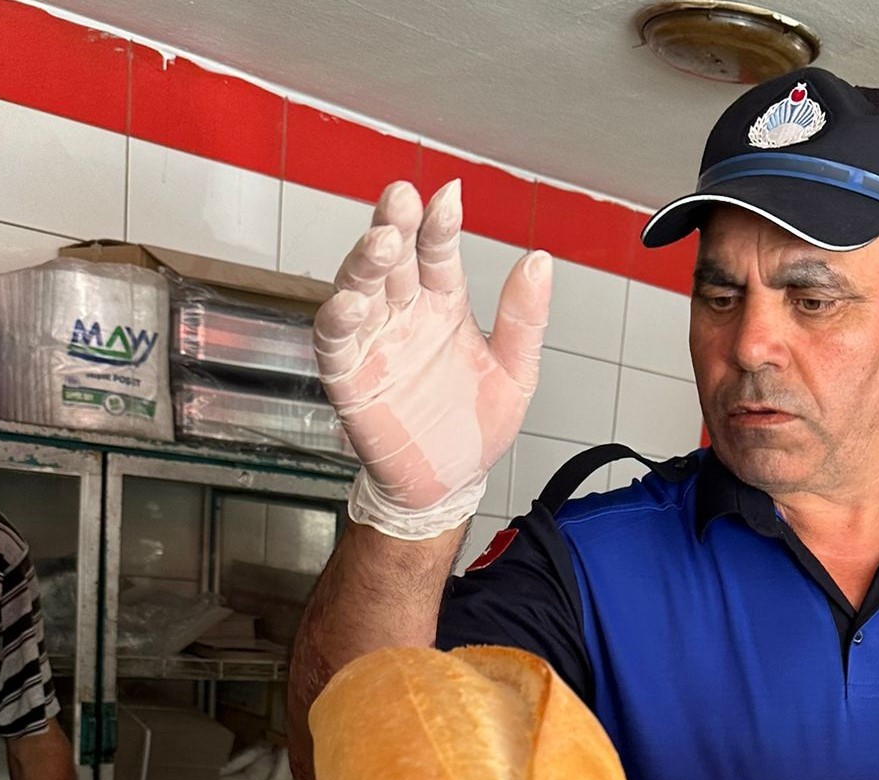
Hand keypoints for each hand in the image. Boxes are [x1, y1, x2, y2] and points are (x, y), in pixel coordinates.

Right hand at [314, 180, 551, 538]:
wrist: (451, 484)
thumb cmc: (476, 426)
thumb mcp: (516, 370)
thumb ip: (524, 318)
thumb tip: (541, 260)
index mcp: (444, 305)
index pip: (437, 253)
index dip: (440, 224)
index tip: (448, 196)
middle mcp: (405, 315)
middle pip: (392, 259)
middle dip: (395, 226)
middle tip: (402, 198)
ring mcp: (376, 344)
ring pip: (359, 290)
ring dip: (365, 263)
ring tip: (380, 240)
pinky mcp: (351, 379)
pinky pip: (336, 344)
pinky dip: (339, 321)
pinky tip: (352, 302)